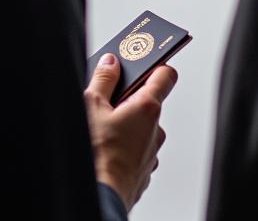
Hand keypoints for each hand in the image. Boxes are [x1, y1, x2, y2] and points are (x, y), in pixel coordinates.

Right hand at [84, 55, 177, 210]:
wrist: (99, 197)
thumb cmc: (96, 154)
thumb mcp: (91, 106)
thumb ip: (103, 79)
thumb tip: (111, 63)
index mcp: (147, 108)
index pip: (165, 75)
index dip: (155, 64)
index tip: (144, 59)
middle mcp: (156, 130)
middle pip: (148, 102)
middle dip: (129, 98)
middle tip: (106, 97)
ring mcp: (151, 153)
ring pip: (141, 128)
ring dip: (125, 125)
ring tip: (100, 129)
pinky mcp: (143, 171)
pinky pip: (136, 150)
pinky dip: (124, 146)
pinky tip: (104, 149)